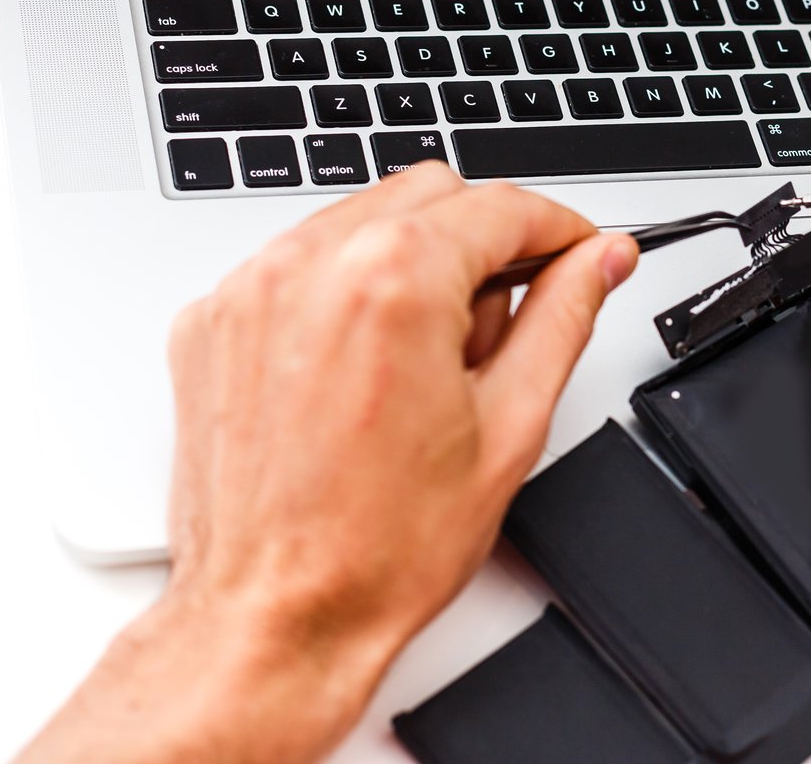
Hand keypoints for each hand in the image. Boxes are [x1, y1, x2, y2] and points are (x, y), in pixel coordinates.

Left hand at [19, 163, 637, 763]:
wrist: (274, 617)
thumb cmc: (377, 549)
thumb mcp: (510, 426)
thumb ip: (562, 318)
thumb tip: (598, 262)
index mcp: (392, 282)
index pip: (502, 207)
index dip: (561, 230)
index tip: (581, 253)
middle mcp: (310, 267)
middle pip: (432, 194)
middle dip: (484, 244)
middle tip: (502, 329)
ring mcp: (250, 290)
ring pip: (363, 220)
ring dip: (413, 262)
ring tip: (427, 363)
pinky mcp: (212, 320)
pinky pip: (301, 262)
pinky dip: (345, 290)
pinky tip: (365, 369)